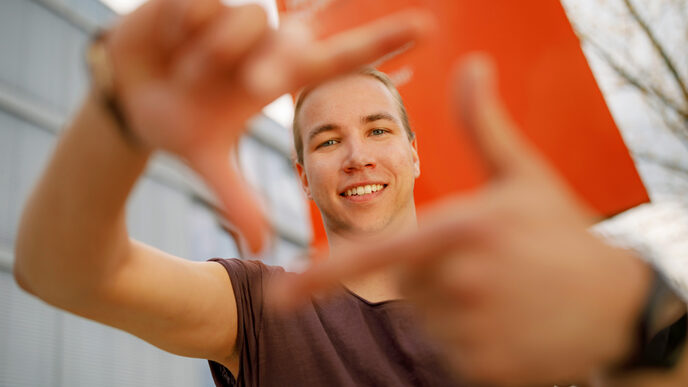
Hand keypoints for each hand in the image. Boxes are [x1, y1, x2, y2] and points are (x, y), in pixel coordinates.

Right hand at [104, 0, 431, 252]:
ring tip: (184, 68)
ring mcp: (235, 15)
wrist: (126, 96)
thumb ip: (237, 198)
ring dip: (209, 56)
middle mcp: (264, 43)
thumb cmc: (175, 123)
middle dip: (262, 69)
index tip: (427, 29)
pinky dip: (181, 28)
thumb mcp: (205, 160)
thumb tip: (262, 248)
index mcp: (278, 77)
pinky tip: (168, 38)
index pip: (340, 57)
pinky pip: (204, 4)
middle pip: (289, 42)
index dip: (382, 42)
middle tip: (243, 87)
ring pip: (246, 22)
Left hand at [276, 54, 652, 385]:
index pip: (380, 256)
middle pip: (405, 284)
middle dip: (430, 274)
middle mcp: (464, 281)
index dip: (323, 277)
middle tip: (486, 265)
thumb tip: (470, 64)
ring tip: (501, 292)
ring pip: (425, 319)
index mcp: (465, 229)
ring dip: (448, 308)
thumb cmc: (563, 233)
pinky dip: (466, 338)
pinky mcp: (487, 368)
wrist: (617, 303)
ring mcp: (477, 330)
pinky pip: (449, 350)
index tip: (279, 298)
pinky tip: (507, 321)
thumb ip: (482, 125)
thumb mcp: (523, 174)